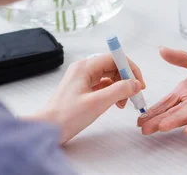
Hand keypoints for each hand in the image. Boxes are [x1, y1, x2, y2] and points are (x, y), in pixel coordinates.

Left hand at [26, 53, 145, 143]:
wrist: (47, 129)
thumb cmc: (66, 116)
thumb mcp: (97, 103)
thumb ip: (119, 90)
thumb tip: (136, 84)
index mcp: (84, 67)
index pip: (114, 58)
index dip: (130, 68)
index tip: (139, 82)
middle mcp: (84, 70)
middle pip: (113, 67)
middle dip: (126, 79)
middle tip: (135, 94)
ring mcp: (83, 79)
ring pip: (110, 77)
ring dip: (121, 87)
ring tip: (124, 102)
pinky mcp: (83, 90)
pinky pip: (104, 86)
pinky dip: (113, 93)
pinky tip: (117, 103)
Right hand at [137, 47, 186, 134]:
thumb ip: (181, 58)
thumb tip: (161, 50)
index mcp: (186, 90)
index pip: (166, 102)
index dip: (154, 111)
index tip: (140, 120)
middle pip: (173, 112)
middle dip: (158, 121)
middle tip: (145, 130)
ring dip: (175, 122)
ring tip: (161, 128)